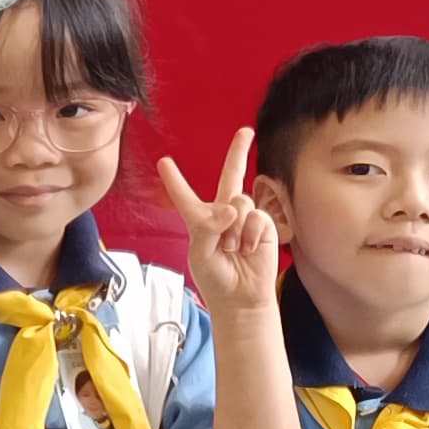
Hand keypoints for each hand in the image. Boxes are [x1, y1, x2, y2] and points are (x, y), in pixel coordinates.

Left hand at [155, 126, 279, 314]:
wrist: (241, 297)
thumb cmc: (215, 278)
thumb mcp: (200, 253)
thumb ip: (209, 227)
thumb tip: (232, 207)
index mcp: (200, 220)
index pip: (186, 197)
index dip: (175, 180)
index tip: (164, 162)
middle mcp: (224, 214)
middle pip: (230, 176)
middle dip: (238, 152)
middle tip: (245, 131)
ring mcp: (245, 218)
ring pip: (239, 202)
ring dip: (235, 228)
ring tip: (234, 248)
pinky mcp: (263, 225)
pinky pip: (255, 217)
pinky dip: (250, 234)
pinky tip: (249, 249)